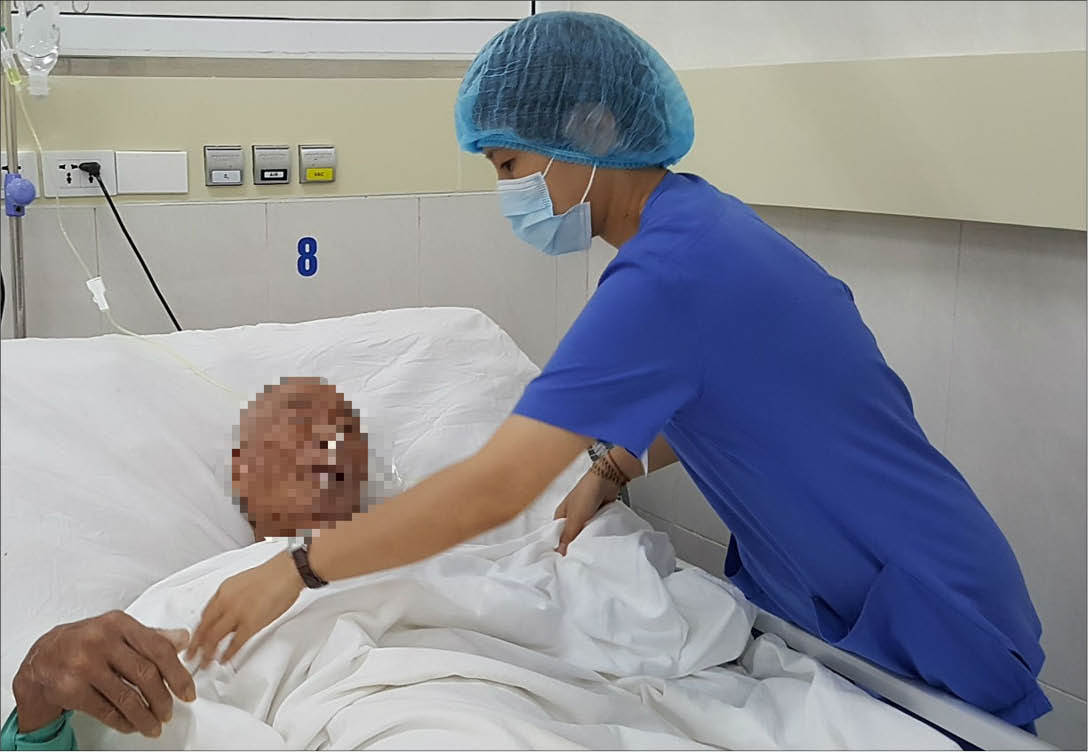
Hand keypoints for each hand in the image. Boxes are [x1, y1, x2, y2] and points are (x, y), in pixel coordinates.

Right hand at [12, 611, 194, 736]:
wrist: (43, 655)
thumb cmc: (87, 640)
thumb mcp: (121, 630)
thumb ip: (153, 635)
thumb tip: (183, 639)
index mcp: (119, 623)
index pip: (159, 649)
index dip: (177, 675)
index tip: (187, 692)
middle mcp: (102, 641)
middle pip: (145, 675)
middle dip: (162, 699)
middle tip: (169, 712)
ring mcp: (84, 665)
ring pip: (126, 697)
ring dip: (145, 716)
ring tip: (154, 725)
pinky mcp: (70, 688)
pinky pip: (105, 710)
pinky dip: (122, 722)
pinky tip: (131, 725)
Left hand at [188, 551, 302, 668]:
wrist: (286, 572)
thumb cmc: (271, 575)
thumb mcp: (241, 582)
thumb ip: (230, 598)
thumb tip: (227, 610)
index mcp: (223, 591)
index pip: (203, 615)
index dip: (197, 630)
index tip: (194, 639)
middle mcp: (225, 602)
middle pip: (204, 629)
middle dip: (196, 646)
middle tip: (192, 656)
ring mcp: (237, 614)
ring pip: (214, 638)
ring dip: (208, 653)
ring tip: (206, 663)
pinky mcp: (250, 624)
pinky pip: (234, 644)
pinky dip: (228, 654)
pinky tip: (224, 660)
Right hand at [554, 466, 620, 554]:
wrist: (607, 480)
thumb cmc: (586, 493)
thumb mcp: (575, 518)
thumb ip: (568, 536)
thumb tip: (561, 553)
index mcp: (560, 515)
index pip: (557, 536)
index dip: (560, 547)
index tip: (564, 560)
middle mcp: (571, 516)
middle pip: (571, 536)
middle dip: (575, 545)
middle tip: (578, 558)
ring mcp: (584, 516)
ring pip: (583, 533)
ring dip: (587, 539)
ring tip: (589, 551)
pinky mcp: (596, 515)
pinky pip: (594, 529)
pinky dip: (596, 533)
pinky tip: (599, 540)